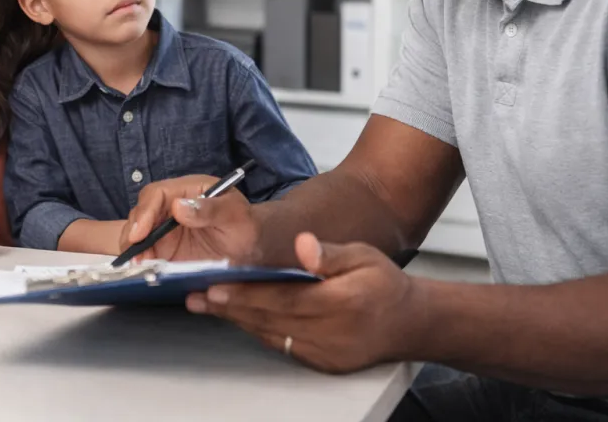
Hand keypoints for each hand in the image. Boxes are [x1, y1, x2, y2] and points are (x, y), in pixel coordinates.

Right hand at [120, 175, 259, 262]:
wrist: (250, 248)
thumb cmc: (245, 226)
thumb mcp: (235, 215)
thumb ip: (210, 209)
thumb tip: (178, 206)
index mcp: (187, 190)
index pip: (157, 194)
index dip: (145, 212)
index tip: (139, 233)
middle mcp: (170, 207)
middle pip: (140, 214)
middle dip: (132, 234)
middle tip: (135, 257)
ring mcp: (164, 229)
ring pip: (136, 234)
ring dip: (133, 250)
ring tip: (139, 267)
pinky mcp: (164, 249)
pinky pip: (145, 253)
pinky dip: (139, 262)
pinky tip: (143, 272)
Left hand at [186, 232, 427, 372]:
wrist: (410, 324)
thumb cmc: (384, 284)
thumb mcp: (363, 256)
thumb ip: (329, 253)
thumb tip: (303, 244)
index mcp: (340, 302)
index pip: (282, 298)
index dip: (246, 293)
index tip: (214, 286)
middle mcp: (331, 333)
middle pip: (270, 320)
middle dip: (230, 308)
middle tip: (197, 297)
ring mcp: (326, 353)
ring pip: (272, 335)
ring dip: (238, 320)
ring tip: (208, 306)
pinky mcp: (323, 363)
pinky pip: (283, 346)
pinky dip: (259, 331)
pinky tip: (240, 318)